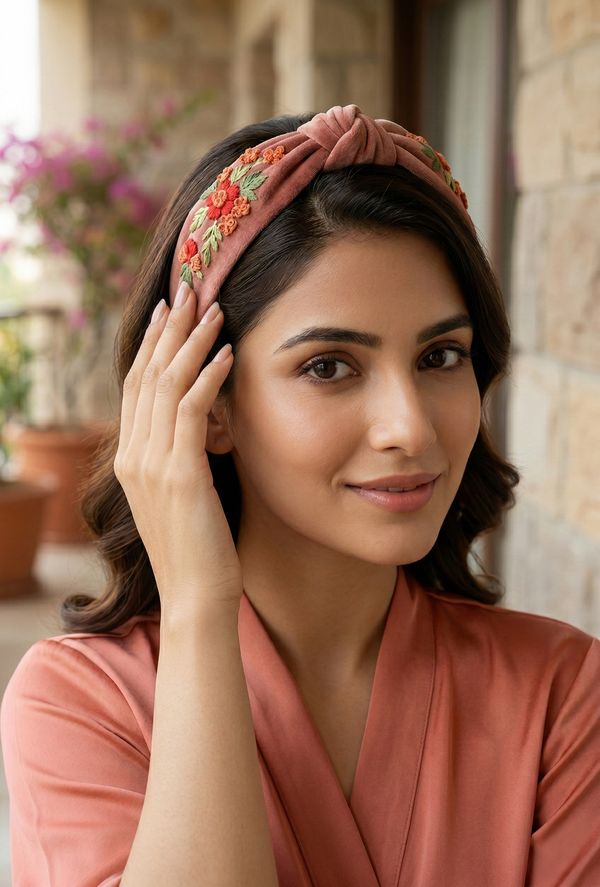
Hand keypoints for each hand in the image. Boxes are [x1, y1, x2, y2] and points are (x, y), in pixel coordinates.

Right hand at [114, 283, 242, 614]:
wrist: (196, 597)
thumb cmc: (198, 549)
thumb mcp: (182, 495)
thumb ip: (181, 456)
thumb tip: (205, 423)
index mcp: (130, 459)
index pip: (137, 387)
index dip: (153, 345)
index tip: (170, 311)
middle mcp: (132, 456)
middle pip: (146, 375)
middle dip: (170, 329)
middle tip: (188, 289)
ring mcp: (151, 465)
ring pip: (167, 385)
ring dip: (192, 341)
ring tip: (215, 308)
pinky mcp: (179, 474)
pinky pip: (192, 410)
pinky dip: (209, 376)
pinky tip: (228, 352)